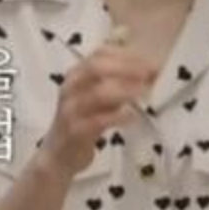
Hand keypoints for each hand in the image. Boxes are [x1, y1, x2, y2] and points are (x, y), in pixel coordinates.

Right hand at [38, 44, 155, 177]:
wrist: (59, 155)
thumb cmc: (83, 122)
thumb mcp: (98, 99)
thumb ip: (117, 85)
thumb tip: (150, 74)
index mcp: (76, 75)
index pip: (99, 54)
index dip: (125, 55)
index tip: (148, 61)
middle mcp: (70, 87)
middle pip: (96, 67)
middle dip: (126, 68)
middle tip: (149, 73)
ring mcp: (70, 109)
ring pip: (97, 93)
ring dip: (125, 90)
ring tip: (145, 92)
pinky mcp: (74, 131)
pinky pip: (97, 120)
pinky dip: (118, 116)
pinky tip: (133, 116)